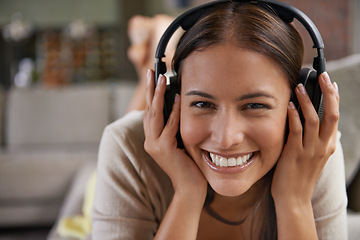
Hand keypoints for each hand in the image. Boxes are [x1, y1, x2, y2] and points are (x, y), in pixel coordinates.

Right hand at [143, 70, 206, 197]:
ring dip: (158, 94)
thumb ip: (174, 127)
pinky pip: (169, 125)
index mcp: (152, 138)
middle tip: (151, 71)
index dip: (150, 94)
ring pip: (154, 114)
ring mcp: (154, 145)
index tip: (152, 78)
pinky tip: (176, 98)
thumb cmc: (188, 163)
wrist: (189, 186)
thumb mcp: (179, 141)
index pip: (149, 112)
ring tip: (161, 78)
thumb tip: (177, 106)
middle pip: (148, 109)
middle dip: (150, 89)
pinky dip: (173, 111)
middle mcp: (149, 141)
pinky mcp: (163, 149)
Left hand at [271, 72, 339, 204]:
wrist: (293, 198)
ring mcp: (310, 150)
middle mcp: (322, 147)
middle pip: (331, 115)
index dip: (334, 99)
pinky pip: (297, 130)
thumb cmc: (299, 176)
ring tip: (300, 86)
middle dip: (328, 93)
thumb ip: (315, 140)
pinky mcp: (295, 153)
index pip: (335, 117)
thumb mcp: (313, 157)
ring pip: (314, 120)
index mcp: (328, 146)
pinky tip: (290, 105)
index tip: (331, 83)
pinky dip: (294, 116)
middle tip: (323, 76)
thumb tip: (312, 122)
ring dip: (307, 101)